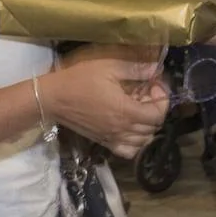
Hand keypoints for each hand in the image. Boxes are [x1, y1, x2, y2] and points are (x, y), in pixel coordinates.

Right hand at [40, 47, 169, 158]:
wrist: (53, 98)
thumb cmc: (80, 79)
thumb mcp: (109, 66)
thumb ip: (136, 68)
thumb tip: (157, 68)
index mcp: (126, 112)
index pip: (158, 114)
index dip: (162, 98)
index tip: (154, 84)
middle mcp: (122, 130)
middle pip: (153, 127)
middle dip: (155, 108)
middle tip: (146, 92)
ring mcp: (113, 139)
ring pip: (144, 141)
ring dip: (148, 125)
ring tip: (139, 108)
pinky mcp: (104, 142)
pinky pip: (129, 151)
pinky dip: (136, 143)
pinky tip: (131, 128)